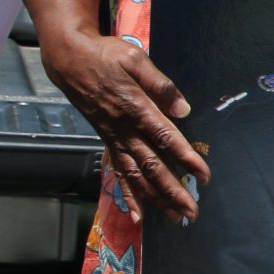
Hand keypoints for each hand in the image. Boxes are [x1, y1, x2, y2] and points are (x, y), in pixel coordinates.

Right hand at [40, 30, 205, 221]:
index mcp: (135, 108)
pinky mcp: (107, 140)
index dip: (185, 158)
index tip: (203, 176)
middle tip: (192, 212)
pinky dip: (128, 194)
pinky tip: (138, 214)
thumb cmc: (106, 56)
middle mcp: (124, 129)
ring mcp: (114, 137)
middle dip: (173, 191)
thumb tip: (183, 109)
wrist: (69, 59)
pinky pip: (118, 171)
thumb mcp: (135, 59)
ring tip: (175, 218)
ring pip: (136, 175)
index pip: (165, 138)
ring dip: (156, 198)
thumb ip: (160, 85)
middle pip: (151, 166)